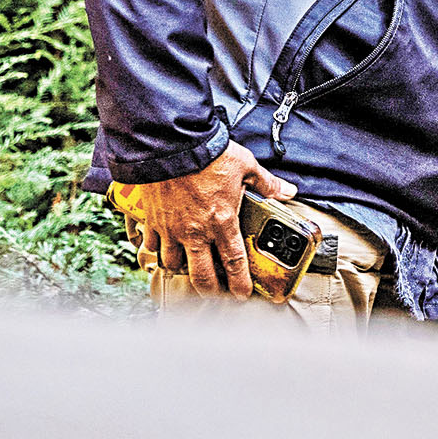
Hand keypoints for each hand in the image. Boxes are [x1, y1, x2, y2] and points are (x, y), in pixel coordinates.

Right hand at [140, 141, 296, 298]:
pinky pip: (150, 245)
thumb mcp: (246, 166)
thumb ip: (267, 183)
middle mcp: (196, 232)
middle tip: (215, 292)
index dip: (239, 283)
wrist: (172, 144)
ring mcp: (171, 229)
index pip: (234, 262)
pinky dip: (154, 250)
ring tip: (187, 267)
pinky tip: (158, 249)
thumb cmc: (209, 154)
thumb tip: (287, 191)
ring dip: (181, 269)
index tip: (241, 294)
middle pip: (201, 276)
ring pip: (173, 264)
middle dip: (209, 290)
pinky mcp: (152, 220)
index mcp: (222, 221)